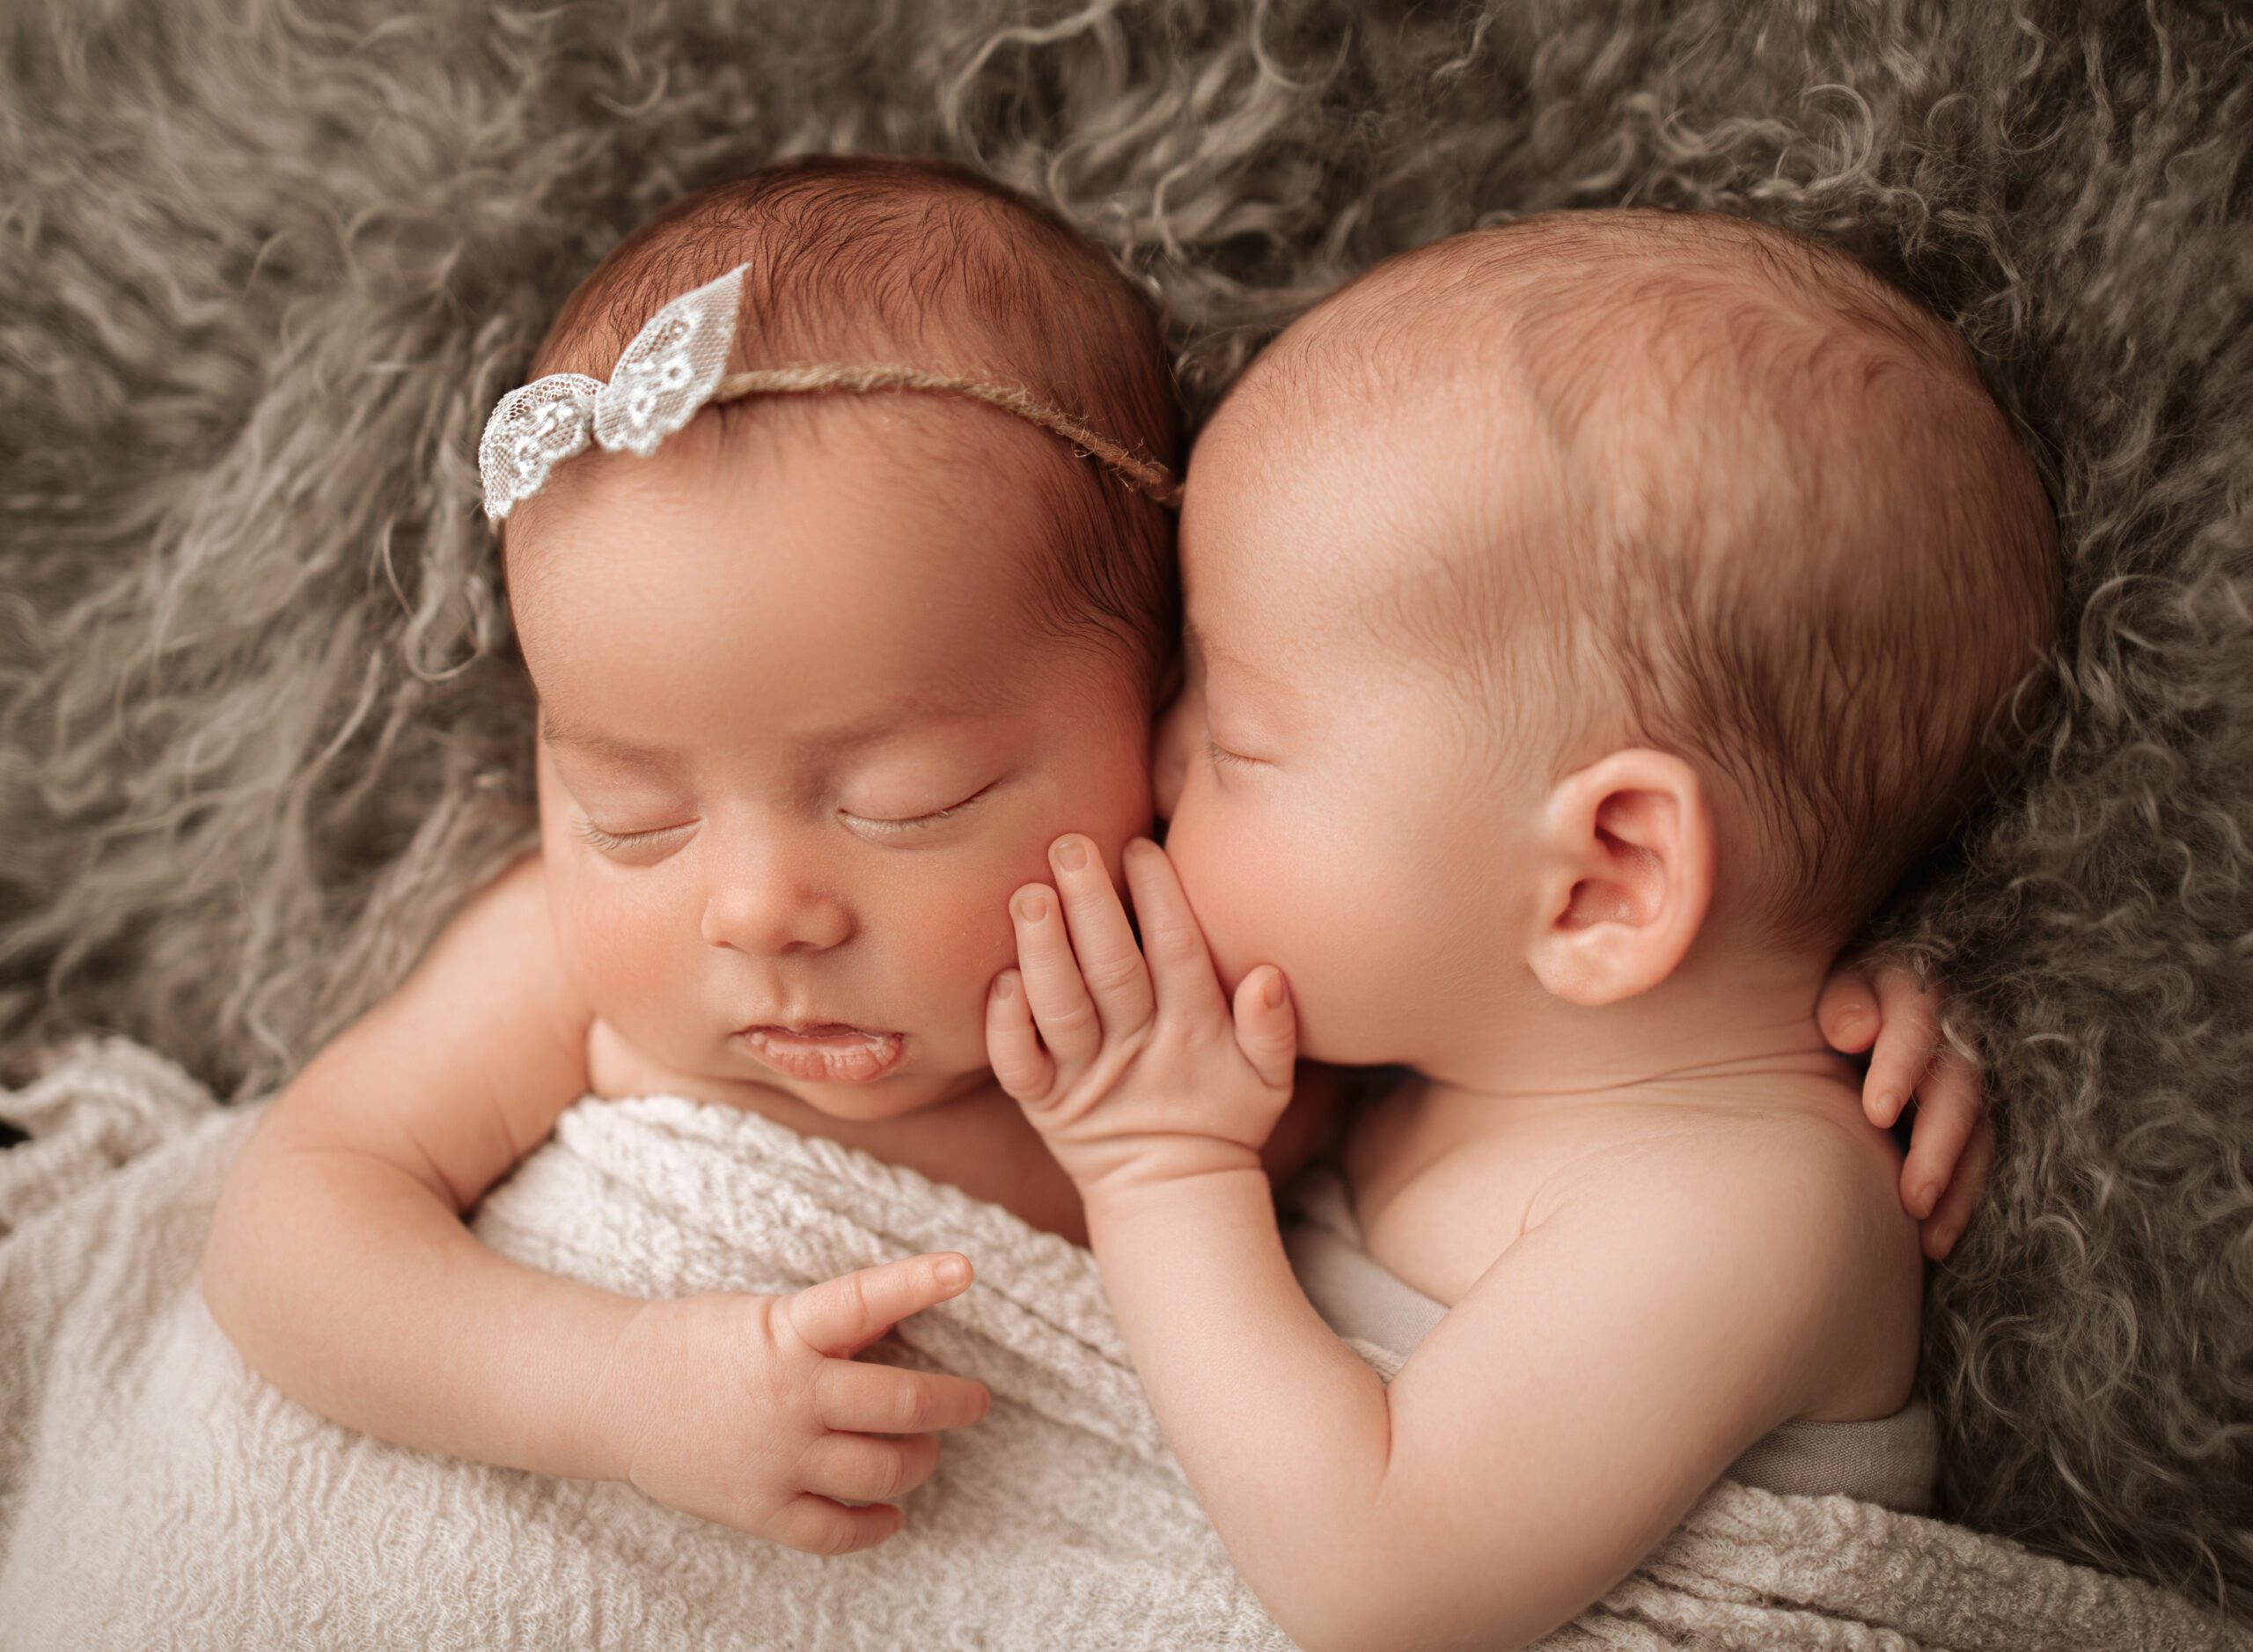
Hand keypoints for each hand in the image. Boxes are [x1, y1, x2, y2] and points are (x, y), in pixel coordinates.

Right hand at [585, 1254, 990, 1551]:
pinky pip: (836, 1530)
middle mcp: (788, 1396)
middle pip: (900, 1404)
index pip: (863, 1300)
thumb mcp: (764, 1315)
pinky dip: (876, 1524)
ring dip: (920, 1460)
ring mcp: (775, 1458)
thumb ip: (831, 1326)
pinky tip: (893, 1512)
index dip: (918, 1283)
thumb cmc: (698, 1343)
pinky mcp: (759, 1508)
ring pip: (883, 1470)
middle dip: (954, 1403)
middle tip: (975, 1401)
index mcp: (785, 1332)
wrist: (615, 1394)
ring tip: (926, 1449)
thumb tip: (901, 1321)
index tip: (965, 1270)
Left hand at [984, 833, 1296, 1200]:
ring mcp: (1086, 1077)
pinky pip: (1016, 1066)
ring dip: (1042, 952)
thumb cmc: (1222, 1112)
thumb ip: (1274, 1028)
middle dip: (1090, 904)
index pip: (1177, 952)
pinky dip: (1005, 1025)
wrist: (1173, 1192)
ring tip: (1027, 895)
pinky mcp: (1043, 1104)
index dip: (1159, 898)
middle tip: (1068, 843)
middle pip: (1112, 970)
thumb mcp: (1270, 1079)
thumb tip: (1269, 975)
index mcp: (1195, 1030)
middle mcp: (1137, 1048)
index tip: (1139, 845)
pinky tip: (999, 978)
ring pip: (1060, 1011)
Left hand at [1816, 959, 1990, 1261]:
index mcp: (1910, 993)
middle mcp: (1950, 1037)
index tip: (1876, 1112)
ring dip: (1956, 1188)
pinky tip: (1935, 1240)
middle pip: (1957, 1090)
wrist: (1845, 1015)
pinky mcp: (1964, 1120)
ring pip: (1976, 1135)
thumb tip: (1853, 1032)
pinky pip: (1972, 1162)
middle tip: (1913, 1196)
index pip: (1914, 1024)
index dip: (1900, 1066)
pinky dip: (1958, 1203)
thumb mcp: (1827, 989)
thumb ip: (1842, 1004)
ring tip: (1929, 1239)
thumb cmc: (1826, 1003)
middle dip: (1937, 1146)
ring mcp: (1962, 1081)